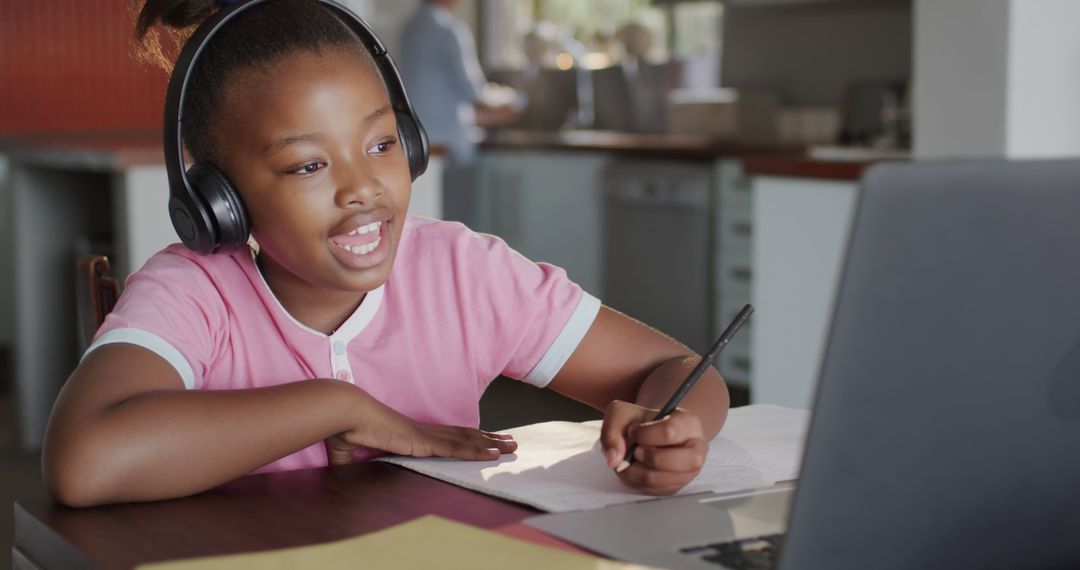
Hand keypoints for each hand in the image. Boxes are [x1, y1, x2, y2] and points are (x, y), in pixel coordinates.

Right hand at [324, 411, 516, 465]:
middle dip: (489, 439)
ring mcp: (426, 436)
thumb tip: (338, 470)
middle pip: (464, 435)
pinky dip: (477, 452)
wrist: (344, 412)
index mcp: (410, 434)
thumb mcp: (348, 449)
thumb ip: (348, 460)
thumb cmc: (345, 426)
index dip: (466, 438)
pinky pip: (456, 449)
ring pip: (467, 441)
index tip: (482, 439)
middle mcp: (423, 432)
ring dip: (491, 445)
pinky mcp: (423, 442)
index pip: (446, 436)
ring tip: (512, 447)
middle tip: (510, 441)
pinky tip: (493, 455)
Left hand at [600, 400, 707, 494]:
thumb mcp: (623, 413)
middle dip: (644, 457)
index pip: (669, 432)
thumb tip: (614, 459)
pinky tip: (634, 467)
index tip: (634, 431)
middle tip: (635, 449)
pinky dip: (635, 481)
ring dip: (634, 471)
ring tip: (631, 458)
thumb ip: (613, 429)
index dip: (644, 434)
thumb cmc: (641, 422)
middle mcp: (695, 450)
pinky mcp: (675, 487)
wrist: (651, 433)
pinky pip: (652, 491)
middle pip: (670, 462)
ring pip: (658, 480)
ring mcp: (688, 472)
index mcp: (689, 424)